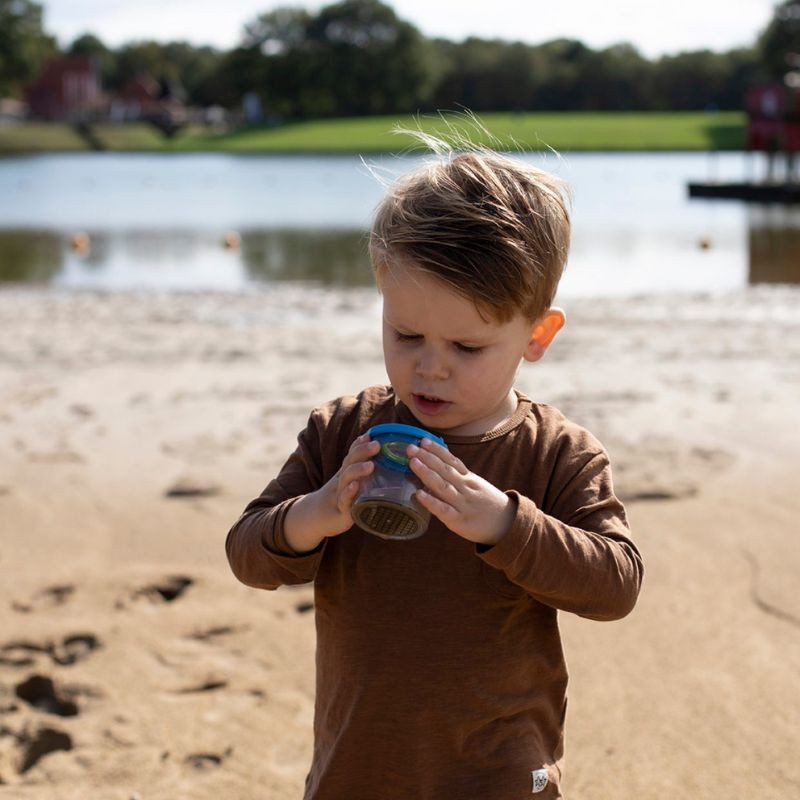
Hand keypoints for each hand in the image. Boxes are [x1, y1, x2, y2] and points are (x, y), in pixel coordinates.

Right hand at [283, 433, 378, 551]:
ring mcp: (339, 495)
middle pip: (349, 462)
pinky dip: (349, 493)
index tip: (370, 435)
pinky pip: (344, 501)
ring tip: (370, 465)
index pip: (352, 455)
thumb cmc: (339, 499)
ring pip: (346, 479)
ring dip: (358, 470)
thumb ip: (360, 471)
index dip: (359, 444)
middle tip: (376, 444)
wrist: (314, 518)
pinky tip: (355, 486)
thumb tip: (379, 456)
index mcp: (345, 473)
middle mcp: (341, 481)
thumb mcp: (347, 483)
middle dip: (362, 452)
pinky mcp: (341, 512)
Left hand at [407, 439, 514, 545]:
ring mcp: (462, 504)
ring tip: (413, 463)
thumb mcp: (476, 485)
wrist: (508, 524)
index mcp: (468, 478)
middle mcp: (465, 488)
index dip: (437, 450)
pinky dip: (431, 502)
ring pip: (443, 486)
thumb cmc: (487, 504)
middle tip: (411, 448)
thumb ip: (457, 477)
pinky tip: (419, 494)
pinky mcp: (459, 521)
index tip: (423, 440)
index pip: (452, 461)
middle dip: (427, 458)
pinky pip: (444, 510)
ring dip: (427, 474)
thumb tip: (434, 467)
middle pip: (445, 470)